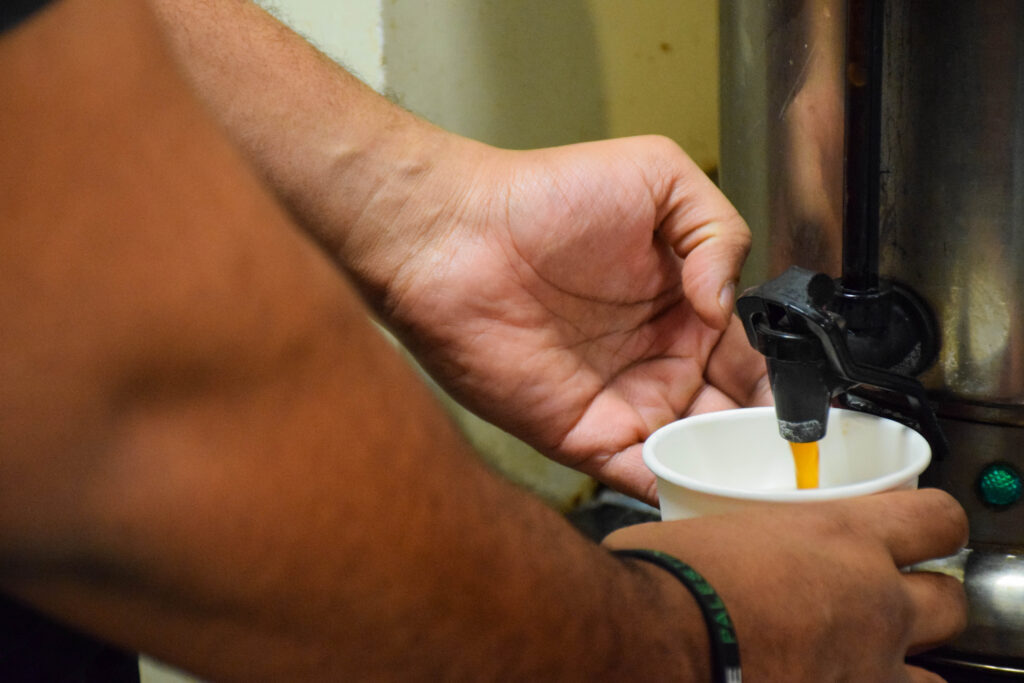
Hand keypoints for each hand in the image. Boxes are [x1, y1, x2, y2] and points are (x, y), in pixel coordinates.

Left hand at [365, 135, 770, 501]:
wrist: (457, 234)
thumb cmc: (545, 196)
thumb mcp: (659, 175)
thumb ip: (720, 231)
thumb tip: (729, 306)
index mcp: (686, 306)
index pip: (755, 358)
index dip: (790, 383)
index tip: (822, 407)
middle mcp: (659, 360)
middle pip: (733, 417)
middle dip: (769, 443)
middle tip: (807, 463)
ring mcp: (622, 400)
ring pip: (698, 455)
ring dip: (736, 475)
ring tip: (774, 487)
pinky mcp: (582, 435)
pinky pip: (643, 475)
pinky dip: (681, 492)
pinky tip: (717, 499)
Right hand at [603, 488, 968, 681]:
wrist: (651, 636)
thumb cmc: (669, 575)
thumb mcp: (720, 526)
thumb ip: (760, 537)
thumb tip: (738, 542)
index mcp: (843, 537)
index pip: (938, 520)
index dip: (934, 526)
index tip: (917, 535)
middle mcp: (873, 603)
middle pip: (950, 603)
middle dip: (926, 603)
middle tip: (882, 602)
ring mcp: (865, 668)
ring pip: (929, 677)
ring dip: (897, 664)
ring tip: (854, 658)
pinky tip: (816, 680)